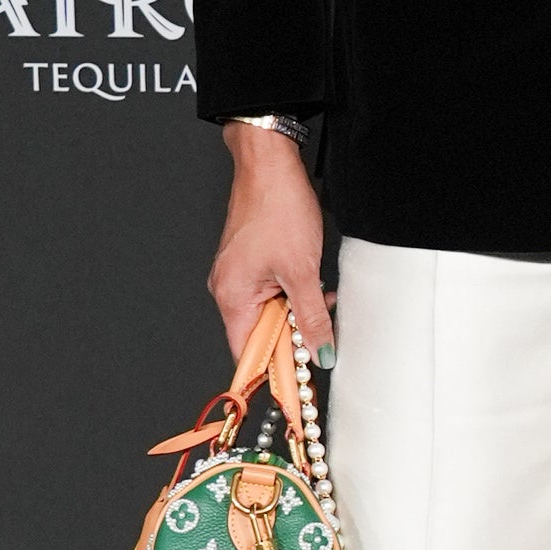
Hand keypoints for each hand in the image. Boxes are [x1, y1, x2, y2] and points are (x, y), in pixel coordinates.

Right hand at [210, 126, 333, 361]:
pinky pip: (273, 292)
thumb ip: (311, 317)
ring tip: (322, 305)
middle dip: (293, 337)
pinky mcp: (252, 262)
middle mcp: (228, 288)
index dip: (272, 372)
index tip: (296, 387)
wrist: (271, 162)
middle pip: (260, 334)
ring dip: (298, 313)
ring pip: (271, 312)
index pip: (247, 352)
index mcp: (231, 296)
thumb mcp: (303, 270)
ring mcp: (239, 274)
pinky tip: (315, 289)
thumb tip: (320, 351)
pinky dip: (295, 295)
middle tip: (321, 340)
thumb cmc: (277, 206)